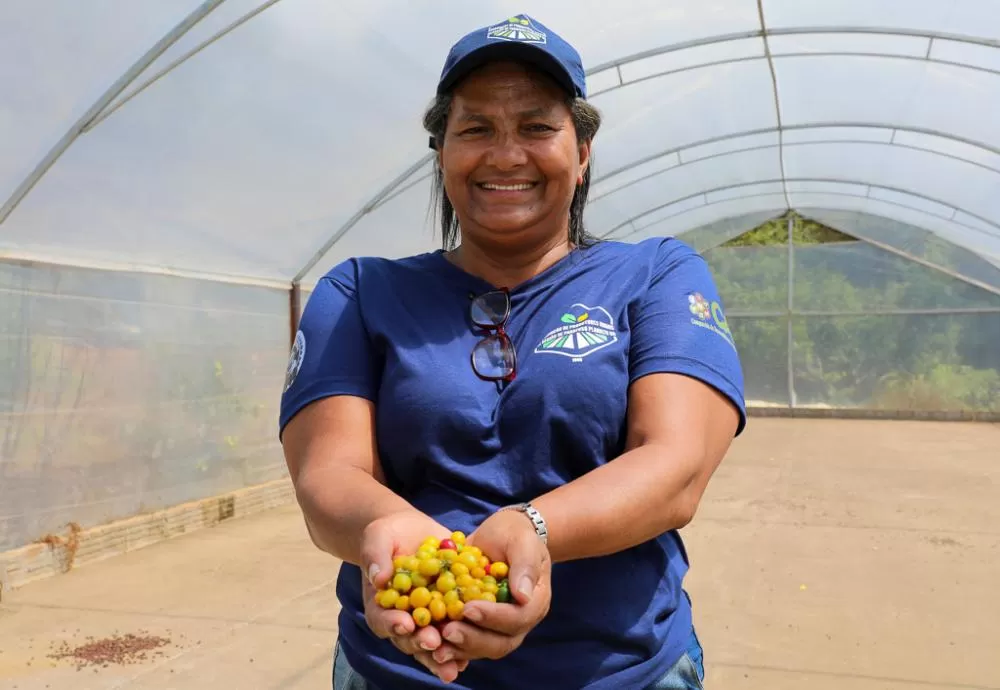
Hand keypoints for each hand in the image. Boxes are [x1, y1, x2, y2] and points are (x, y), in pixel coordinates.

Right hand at [360, 511, 468, 682]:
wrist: (412, 531)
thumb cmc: (388, 535)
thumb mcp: (378, 538)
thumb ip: (376, 556)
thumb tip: (378, 576)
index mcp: (381, 606)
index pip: (382, 620)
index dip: (392, 624)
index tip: (404, 623)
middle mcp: (404, 618)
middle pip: (410, 638)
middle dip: (422, 642)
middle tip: (433, 642)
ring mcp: (428, 618)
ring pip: (435, 641)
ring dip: (445, 653)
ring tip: (456, 662)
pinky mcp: (450, 611)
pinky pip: (458, 627)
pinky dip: (466, 639)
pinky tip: (476, 648)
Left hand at [432, 509, 550, 664]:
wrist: (501, 535)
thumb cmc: (514, 534)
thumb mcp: (522, 541)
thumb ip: (525, 565)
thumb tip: (523, 596)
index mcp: (534, 602)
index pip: (517, 618)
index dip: (493, 617)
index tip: (468, 608)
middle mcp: (519, 622)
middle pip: (500, 643)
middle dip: (473, 639)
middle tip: (447, 631)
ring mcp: (499, 628)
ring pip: (482, 648)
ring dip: (458, 648)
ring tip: (434, 644)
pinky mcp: (479, 627)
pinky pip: (466, 644)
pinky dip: (449, 647)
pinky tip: (430, 646)